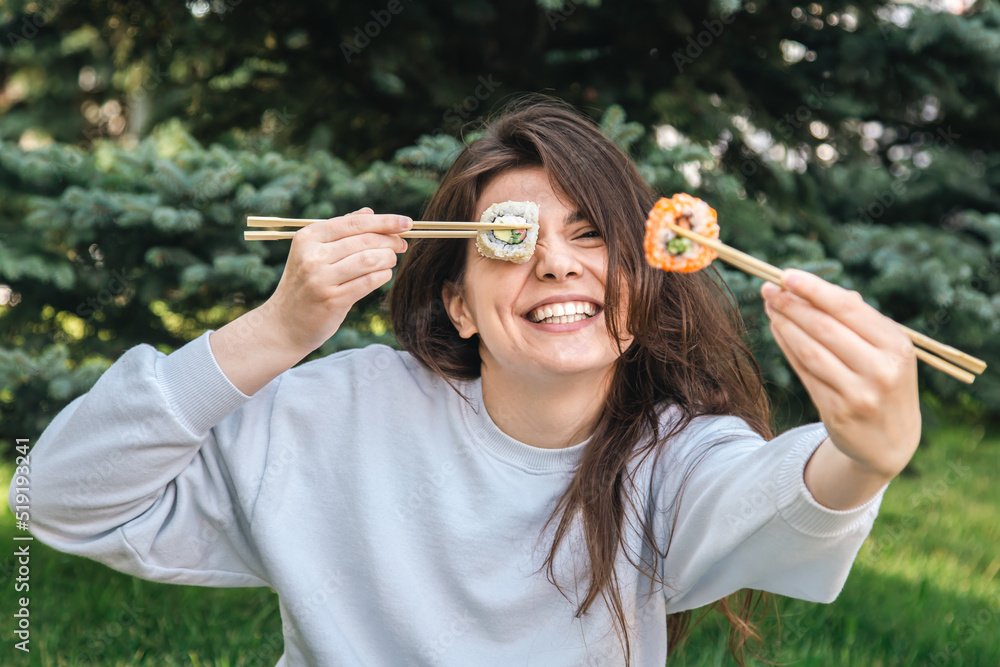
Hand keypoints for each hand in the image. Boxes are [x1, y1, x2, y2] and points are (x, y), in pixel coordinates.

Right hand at [264, 207, 410, 354]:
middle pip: (364, 240)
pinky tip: (384, 274)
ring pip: (369, 260)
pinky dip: (383, 275)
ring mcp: (321, 278)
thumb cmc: (305, 285)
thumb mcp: (314, 252)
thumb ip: (340, 231)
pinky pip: (368, 282)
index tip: (406, 222)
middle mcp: (313, 255)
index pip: (354, 223)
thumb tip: (370, 212)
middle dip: (390, 240)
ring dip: (388, 258)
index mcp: (308, 237)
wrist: (284, 324)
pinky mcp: (332, 299)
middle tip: (402, 245)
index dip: (384, 221)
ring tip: (392, 260)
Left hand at [761, 268, 920, 478]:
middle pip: (824, 327)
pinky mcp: (837, 412)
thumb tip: (812, 289)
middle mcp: (881, 369)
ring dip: (784, 324)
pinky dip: (787, 348)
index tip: (785, 275)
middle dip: (792, 305)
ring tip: (770, 306)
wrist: (891, 442)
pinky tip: (777, 330)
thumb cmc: (885, 381)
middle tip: (768, 289)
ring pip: (810, 350)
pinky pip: (804, 372)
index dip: (813, 289)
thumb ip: (856, 319)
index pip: (847, 308)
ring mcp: (859, 393)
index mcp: (897, 345)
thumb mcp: (887, 349)